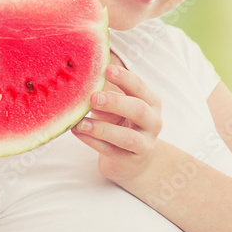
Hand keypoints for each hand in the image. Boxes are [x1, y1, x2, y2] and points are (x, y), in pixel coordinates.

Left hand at [71, 63, 162, 185]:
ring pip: (127, 138)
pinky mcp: (131, 162)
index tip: (107, 69)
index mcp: (151, 102)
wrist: (135, 161)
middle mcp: (153, 122)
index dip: (124, 78)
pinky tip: (78, 133)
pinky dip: (93, 142)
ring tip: (81, 124)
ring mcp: (144, 144)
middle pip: (139, 110)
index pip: (139, 87)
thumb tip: (86, 89)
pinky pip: (111, 151)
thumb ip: (107, 99)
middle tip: (93, 98)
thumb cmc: (123, 126)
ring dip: (102, 129)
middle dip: (115, 103)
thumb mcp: (118, 109)